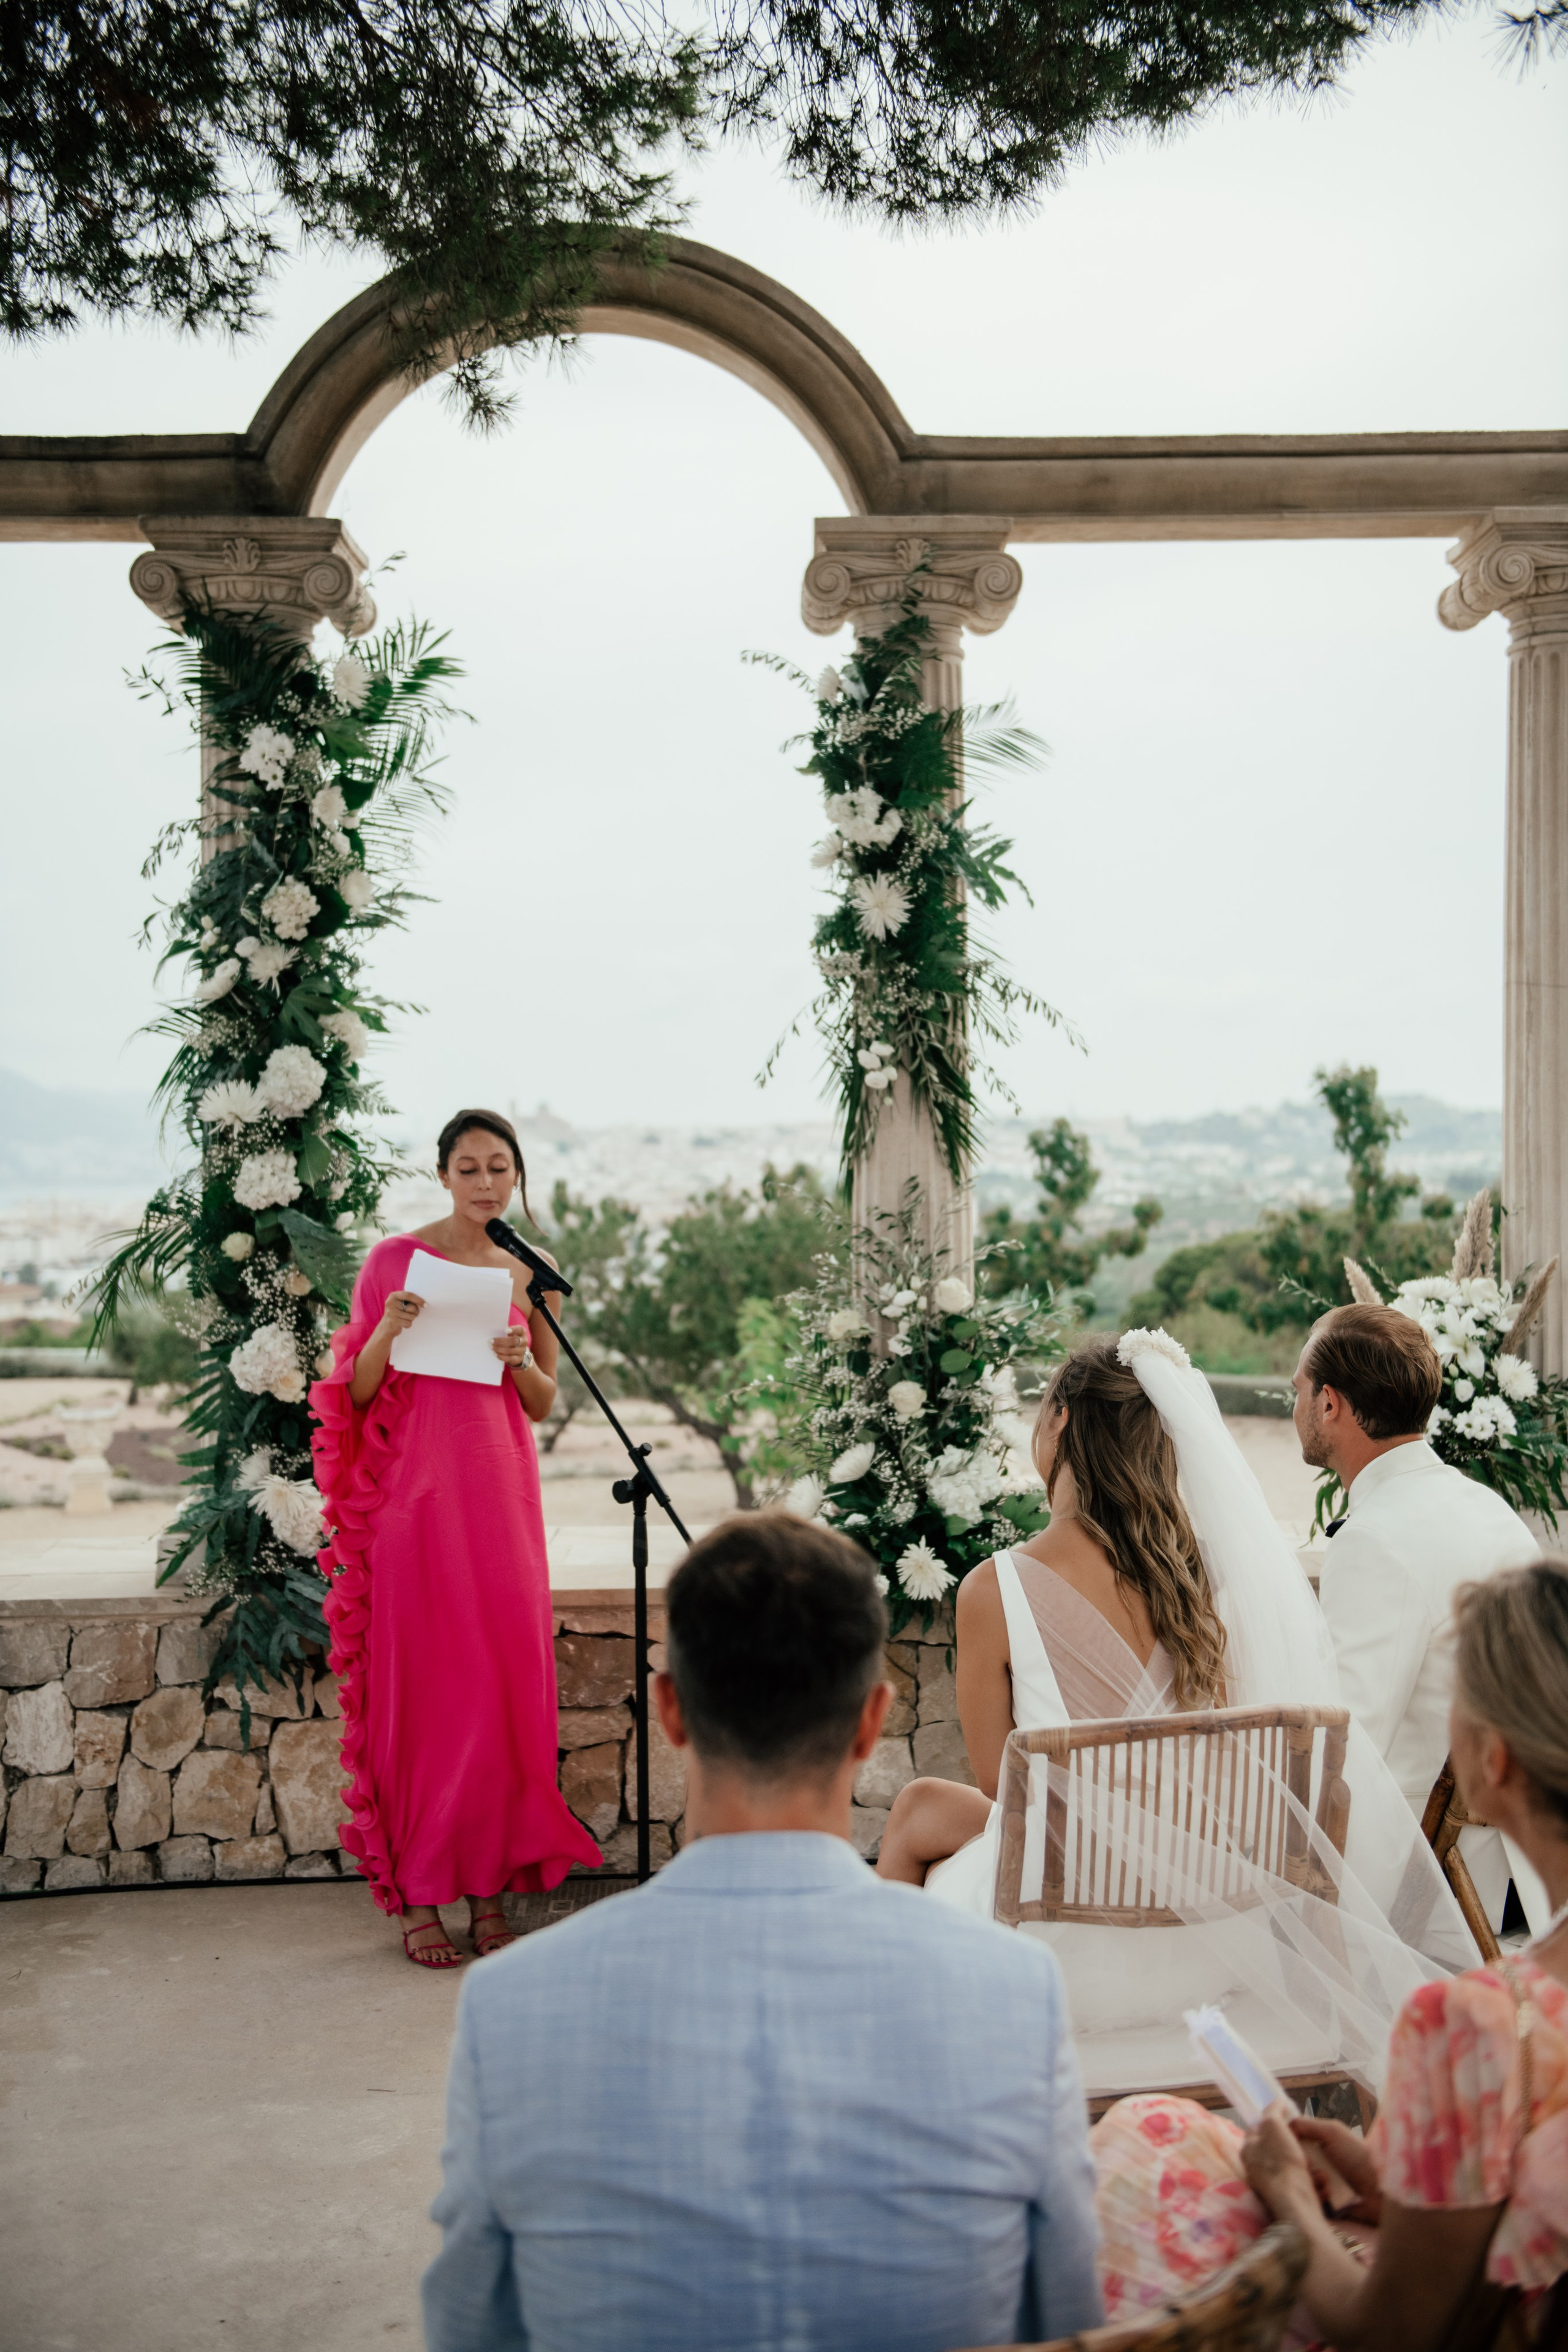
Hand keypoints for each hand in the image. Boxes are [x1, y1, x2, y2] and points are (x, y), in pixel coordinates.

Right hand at [380, 1290, 422, 1337]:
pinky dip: (408, 1324)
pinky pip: (408, 1323)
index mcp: (393, 1296)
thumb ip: (409, 1300)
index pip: (408, 1295)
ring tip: (405, 1318)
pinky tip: (402, 1323)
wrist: (386, 1326)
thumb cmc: (398, 1312)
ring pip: (411, 1316)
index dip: (418, 1300)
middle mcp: (390, 1303)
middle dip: (415, 1311)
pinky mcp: (392, 1322)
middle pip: (411, 1307)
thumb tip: (425, 1304)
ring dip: (411, 1318)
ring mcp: (390, 1313)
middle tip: (411, 1313)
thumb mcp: (400, 1303)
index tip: (425, 1305)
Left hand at [492, 1330, 534, 1369]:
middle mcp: (524, 1341)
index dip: (513, 1330)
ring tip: (491, 1347)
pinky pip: (510, 1358)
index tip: (505, 1330)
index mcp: (522, 1332)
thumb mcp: (511, 1334)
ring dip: (499, 1349)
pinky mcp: (519, 1358)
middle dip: (501, 1341)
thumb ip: (505, 1332)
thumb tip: (492, 1332)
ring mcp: (522, 1351)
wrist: (518, 1352)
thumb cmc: (511, 1339)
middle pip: (514, 1341)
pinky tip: (495, 1353)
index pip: (520, 1329)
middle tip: (490, 1341)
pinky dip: (501, 1356)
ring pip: (510, 1350)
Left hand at [1241, 2105, 1324, 2224]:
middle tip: (1307, 2150)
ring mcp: (1272, 2187)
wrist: (1295, 2202)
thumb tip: (1277, 2101)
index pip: (1257, 2131)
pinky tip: (1321, 2184)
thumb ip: (1272, 2112)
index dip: (1273, 2124)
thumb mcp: (1274, 2126)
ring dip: (1310, 2168)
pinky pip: (1304, 2187)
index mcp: (1248, 2151)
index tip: (1289, 2123)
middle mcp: (1256, 2170)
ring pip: (1294, 2170)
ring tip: (1317, 2171)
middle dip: (1296, 2149)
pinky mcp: (1289, 2202)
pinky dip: (1314, 2184)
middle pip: (1277, 2152)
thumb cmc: (1282, 2161)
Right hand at [1290, 2116, 1382, 2222]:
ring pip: (1300, 2181)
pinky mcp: (1325, 2204)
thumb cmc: (1357, 2155)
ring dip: (1309, 2181)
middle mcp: (1317, 2162)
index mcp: (1317, 2144)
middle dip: (1298, 2165)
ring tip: (1324, 2182)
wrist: (1380, 2189)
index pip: (1292, 2142)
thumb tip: (1284, 2125)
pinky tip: (1327, 2196)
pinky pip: (1310, 2199)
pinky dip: (1316, 2197)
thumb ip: (1307, 2125)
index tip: (1285, 2146)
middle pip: (1293, 2162)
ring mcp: (1321, 2184)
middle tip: (1308, 2166)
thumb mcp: (1333, 2132)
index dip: (1286, 2144)